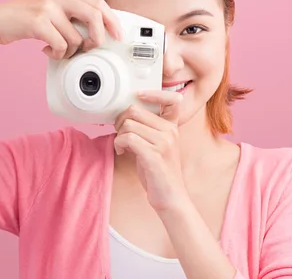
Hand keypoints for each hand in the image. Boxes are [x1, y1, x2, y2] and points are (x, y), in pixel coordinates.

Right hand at [0, 0, 122, 58]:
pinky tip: (47, 51)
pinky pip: (60, 44)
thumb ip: (72, 17)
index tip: (118, 36)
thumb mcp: (52, 12)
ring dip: (69, 52)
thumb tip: (97, 35)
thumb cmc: (27, 21)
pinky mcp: (38, 21)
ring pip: (76, 37)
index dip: (113, 21)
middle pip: (95, 15)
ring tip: (57, 51)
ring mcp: (48, 7)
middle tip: (89, 48)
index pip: (99, 4)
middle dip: (98, 37)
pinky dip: (57, 54)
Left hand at [114, 90, 189, 212]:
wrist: (170, 198)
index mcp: (172, 126)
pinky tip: (122, 151)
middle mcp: (170, 132)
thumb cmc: (159, 172)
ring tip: (122, 145)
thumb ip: (148, 128)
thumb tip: (127, 113)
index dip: (154, 93)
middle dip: (121, 120)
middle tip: (120, 132)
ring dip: (118, 135)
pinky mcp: (153, 155)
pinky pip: (127, 138)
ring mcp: (163, 143)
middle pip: (135, 110)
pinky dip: (119, 144)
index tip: (139, 95)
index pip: (172, 99)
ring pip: (128, 124)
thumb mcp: (158, 144)